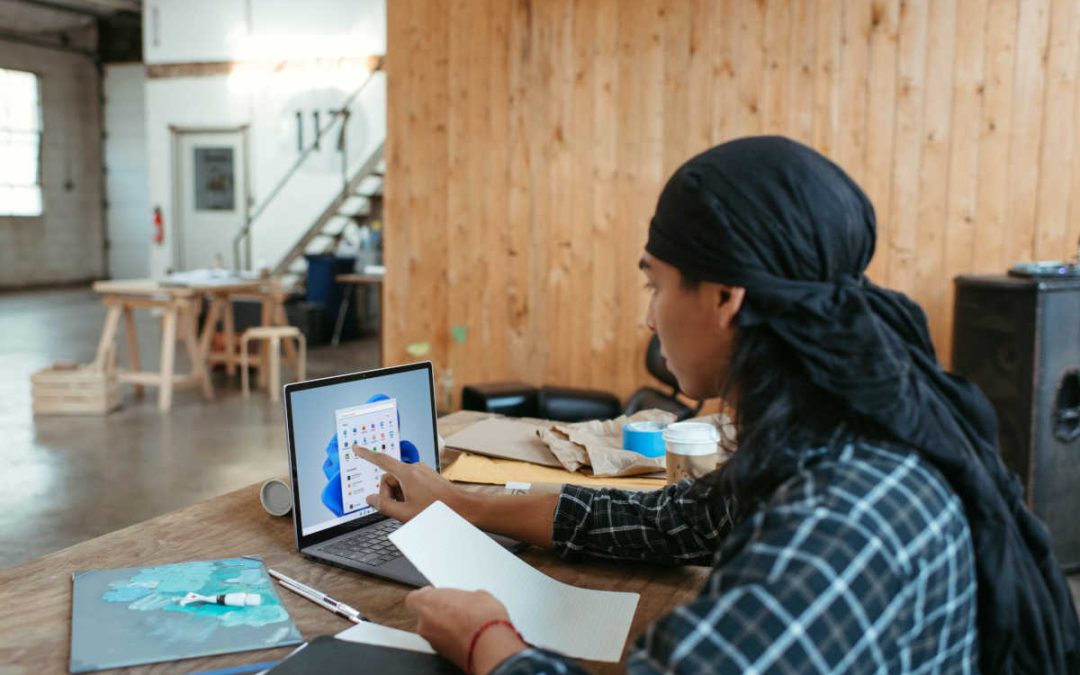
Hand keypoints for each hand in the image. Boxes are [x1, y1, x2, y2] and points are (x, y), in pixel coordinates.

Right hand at [353, 444, 464, 521]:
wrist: (463, 508)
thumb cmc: (437, 511)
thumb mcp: (405, 513)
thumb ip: (384, 506)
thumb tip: (371, 499)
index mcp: (406, 473)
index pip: (381, 460)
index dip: (366, 454)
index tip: (356, 447)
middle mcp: (414, 468)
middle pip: (389, 478)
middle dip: (389, 494)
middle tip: (398, 510)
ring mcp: (422, 471)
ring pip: (400, 482)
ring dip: (400, 496)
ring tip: (412, 510)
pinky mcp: (428, 477)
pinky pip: (411, 483)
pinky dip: (409, 494)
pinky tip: (418, 506)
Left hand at [407, 587, 526, 673]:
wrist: (490, 644)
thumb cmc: (481, 617)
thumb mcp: (476, 595)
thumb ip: (462, 597)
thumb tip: (469, 602)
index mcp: (427, 602)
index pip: (414, 598)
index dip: (426, 595)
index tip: (437, 594)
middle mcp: (424, 623)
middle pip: (424, 615)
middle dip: (438, 612)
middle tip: (456, 608)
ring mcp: (432, 641)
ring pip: (433, 630)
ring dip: (444, 626)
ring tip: (465, 623)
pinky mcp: (441, 654)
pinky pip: (442, 642)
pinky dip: (451, 639)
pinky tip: (467, 635)